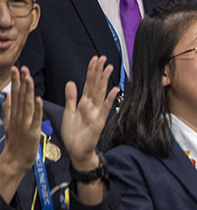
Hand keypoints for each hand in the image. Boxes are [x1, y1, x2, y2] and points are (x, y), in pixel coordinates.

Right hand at [0, 67, 42, 202]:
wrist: (15, 159)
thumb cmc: (14, 142)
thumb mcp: (9, 124)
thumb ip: (8, 110)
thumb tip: (8, 96)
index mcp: (14, 114)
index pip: (15, 95)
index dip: (16, 81)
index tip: (17, 68)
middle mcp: (18, 117)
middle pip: (19, 97)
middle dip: (20, 82)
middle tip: (21, 67)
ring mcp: (24, 124)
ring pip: (26, 105)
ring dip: (27, 91)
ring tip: (29, 78)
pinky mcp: (32, 132)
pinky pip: (35, 119)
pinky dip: (36, 109)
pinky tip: (38, 99)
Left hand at [61, 56, 118, 170]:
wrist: (77, 151)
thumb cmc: (74, 134)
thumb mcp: (68, 112)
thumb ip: (71, 98)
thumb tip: (71, 82)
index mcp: (83, 103)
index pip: (88, 84)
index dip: (91, 71)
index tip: (94, 59)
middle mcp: (91, 106)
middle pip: (95, 85)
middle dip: (98, 71)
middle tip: (103, 58)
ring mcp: (96, 113)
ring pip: (100, 93)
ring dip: (104, 80)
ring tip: (109, 68)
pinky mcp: (99, 121)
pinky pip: (105, 108)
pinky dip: (109, 99)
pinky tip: (114, 90)